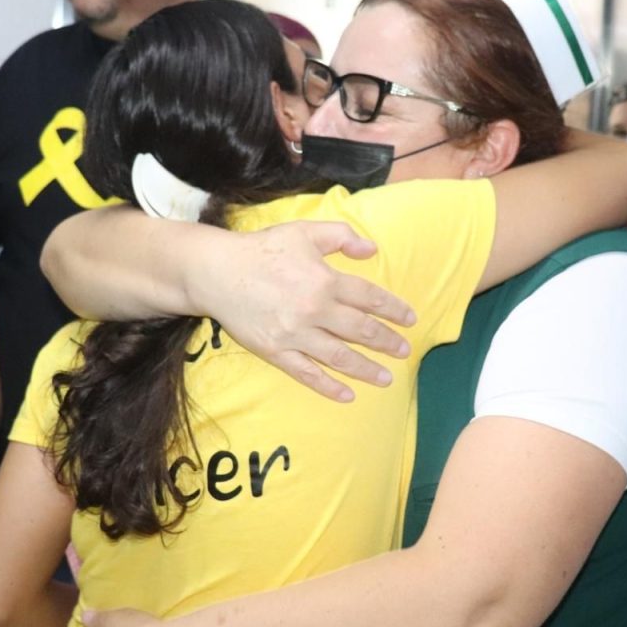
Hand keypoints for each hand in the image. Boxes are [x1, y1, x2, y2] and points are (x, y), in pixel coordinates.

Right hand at [199, 221, 415, 402]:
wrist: (216, 272)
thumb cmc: (262, 249)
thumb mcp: (304, 231)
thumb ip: (341, 237)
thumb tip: (372, 249)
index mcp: (325, 280)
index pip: (369, 298)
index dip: (393, 310)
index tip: (410, 320)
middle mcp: (314, 310)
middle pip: (360, 330)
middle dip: (387, 342)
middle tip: (404, 351)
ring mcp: (295, 334)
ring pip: (339, 357)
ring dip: (366, 369)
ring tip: (386, 378)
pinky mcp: (275, 351)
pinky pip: (307, 373)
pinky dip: (329, 386)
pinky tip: (347, 395)